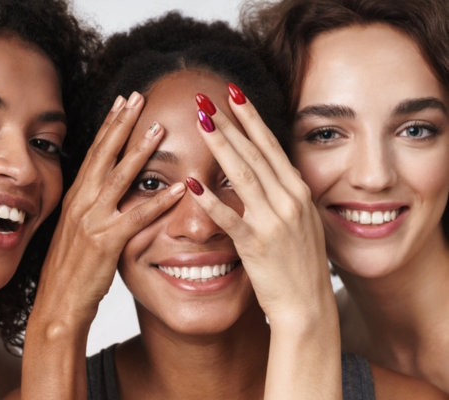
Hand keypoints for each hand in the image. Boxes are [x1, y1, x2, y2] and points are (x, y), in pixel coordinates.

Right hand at [33, 91, 185, 329]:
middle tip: (138, 97)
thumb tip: (109, 191)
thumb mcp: (77, 231)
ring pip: (120, 178)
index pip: (94, 153)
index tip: (122, 102)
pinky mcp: (106, 242)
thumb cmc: (71, 269)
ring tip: (159, 128)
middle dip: (122, 123)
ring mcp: (92, 221)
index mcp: (75, 198)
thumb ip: (92, 207)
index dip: (109, 126)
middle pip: (104, 155)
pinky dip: (158, 202)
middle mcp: (81, 204)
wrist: (58, 303)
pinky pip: (137, 216)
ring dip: (140, 151)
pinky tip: (177, 188)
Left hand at [190, 87, 332, 326]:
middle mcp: (289, 200)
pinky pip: (230, 218)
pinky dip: (211, 200)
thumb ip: (285, 194)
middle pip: (254, 152)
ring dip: (221, 146)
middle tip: (205, 98)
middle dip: (229, 122)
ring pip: (243, 175)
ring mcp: (274, 221)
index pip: (270, 146)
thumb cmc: (301, 263)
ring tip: (200, 122)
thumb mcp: (302, 220)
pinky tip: (193, 183)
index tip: (234, 93)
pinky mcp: (257, 245)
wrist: (309, 305)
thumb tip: (271, 171)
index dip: (250, 117)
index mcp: (298, 191)